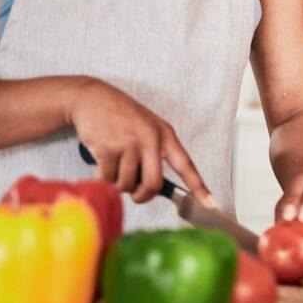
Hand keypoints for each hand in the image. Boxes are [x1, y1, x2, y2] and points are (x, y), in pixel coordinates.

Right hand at [68, 79, 213, 206]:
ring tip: (115, 163)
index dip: (199, 187)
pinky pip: (107, 179)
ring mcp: (129, 143)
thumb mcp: (148, 127)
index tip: (211, 205)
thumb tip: (155, 188)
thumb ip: (155, 153)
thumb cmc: (122, 116)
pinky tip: (102, 158)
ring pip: (126, 185)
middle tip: (135, 193)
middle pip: (153, 184)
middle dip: (142, 195)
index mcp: (165, 135)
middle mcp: (150, 139)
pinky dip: (103, 176)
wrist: (91, 98)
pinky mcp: (107, 148)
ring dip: (118, 182)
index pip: (186, 165)